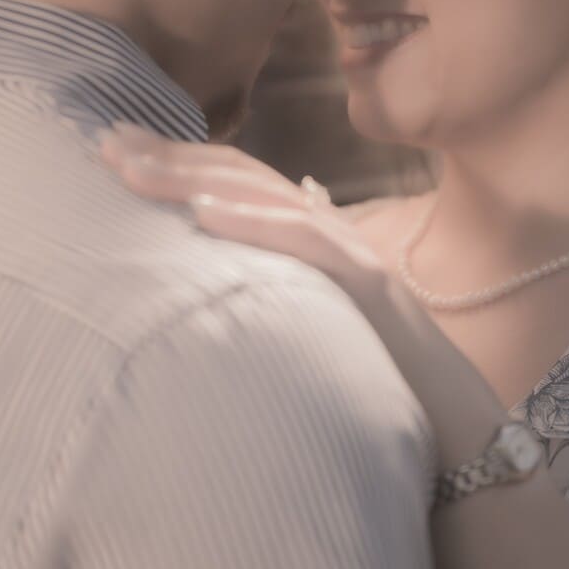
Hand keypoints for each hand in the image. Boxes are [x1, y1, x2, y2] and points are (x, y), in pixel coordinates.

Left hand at [98, 122, 509, 465]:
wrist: (462, 426)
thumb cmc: (384, 379)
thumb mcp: (316, 322)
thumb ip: (278, 283)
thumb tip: (220, 262)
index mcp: (312, 239)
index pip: (238, 183)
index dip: (178, 161)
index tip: (118, 150)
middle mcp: (330, 232)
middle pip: (242, 176)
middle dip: (170, 156)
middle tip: (106, 141)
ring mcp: (353, 253)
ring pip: (267, 197)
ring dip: (195, 180)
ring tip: (135, 170)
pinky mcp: (371, 284)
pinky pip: (307, 243)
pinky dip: (255, 224)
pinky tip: (207, 214)